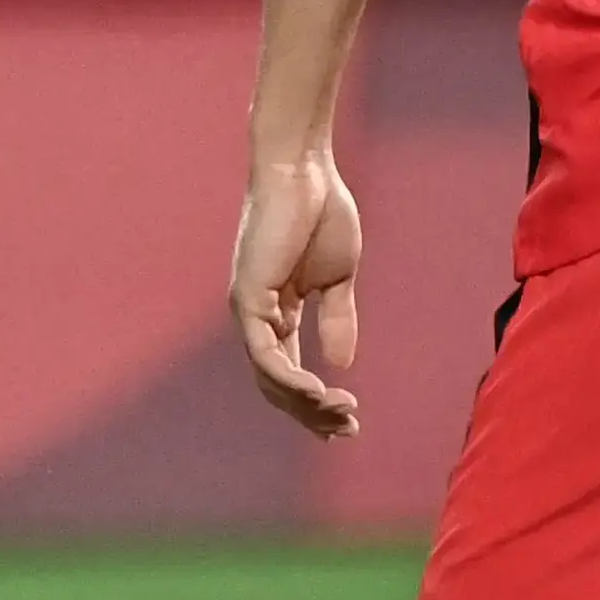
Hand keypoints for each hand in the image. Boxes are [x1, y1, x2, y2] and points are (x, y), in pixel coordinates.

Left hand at [230, 151, 365, 438]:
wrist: (305, 172)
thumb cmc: (321, 213)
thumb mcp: (337, 278)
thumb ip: (337, 319)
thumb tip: (341, 366)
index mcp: (278, 312)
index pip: (288, 373)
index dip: (316, 405)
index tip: (350, 424)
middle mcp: (257, 316)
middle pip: (277, 386)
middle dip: (313, 414)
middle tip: (349, 427)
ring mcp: (249, 309)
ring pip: (270, 378)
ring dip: (306, 404)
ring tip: (342, 413)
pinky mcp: (248, 297)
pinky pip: (266, 353)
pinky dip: (289, 379)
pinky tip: (318, 392)